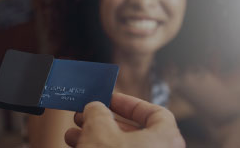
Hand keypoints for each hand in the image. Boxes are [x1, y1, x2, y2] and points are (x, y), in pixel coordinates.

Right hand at [64, 93, 184, 147]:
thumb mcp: (99, 129)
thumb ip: (98, 111)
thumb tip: (95, 108)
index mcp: (166, 140)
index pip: (155, 113)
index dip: (130, 103)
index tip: (110, 99)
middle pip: (133, 132)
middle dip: (103, 121)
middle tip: (86, 115)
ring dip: (94, 138)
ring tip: (73, 133)